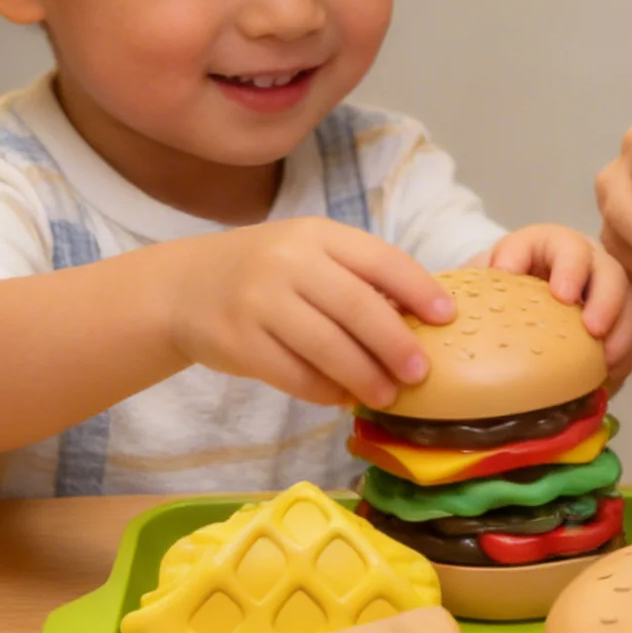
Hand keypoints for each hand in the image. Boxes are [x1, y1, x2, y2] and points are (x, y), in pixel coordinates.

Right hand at [163, 220, 454, 411]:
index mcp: (317, 234)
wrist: (185, 287)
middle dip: (396, 343)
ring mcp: (260, 302)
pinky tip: (343, 398)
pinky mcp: (238, 342)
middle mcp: (289, 262)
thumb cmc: (266, 271)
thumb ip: (356, 277)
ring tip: (388, 396)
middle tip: (421, 373)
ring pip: (327, 346)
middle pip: (357, 307)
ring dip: (364, 376)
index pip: (380, 259)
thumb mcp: (309, 254)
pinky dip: (324, 390)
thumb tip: (419, 320)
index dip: (418, 289)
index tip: (447, 317)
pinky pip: (293, 374)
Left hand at [488, 223, 631, 391]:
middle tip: (592, 329)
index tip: (562, 295)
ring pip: (629, 307)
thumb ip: (485, 270)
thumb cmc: (497, 282)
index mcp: (555, 246)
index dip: (571, 268)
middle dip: (606, 301)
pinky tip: (609, 374)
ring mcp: (607, 295)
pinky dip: (623, 356)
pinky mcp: (615, 326)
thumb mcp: (485, 271)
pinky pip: (629, 339)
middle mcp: (589, 265)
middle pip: (611, 274)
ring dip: (621, 332)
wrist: (508, 300)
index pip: (569, 247)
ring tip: (605, 360)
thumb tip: (496, 277)